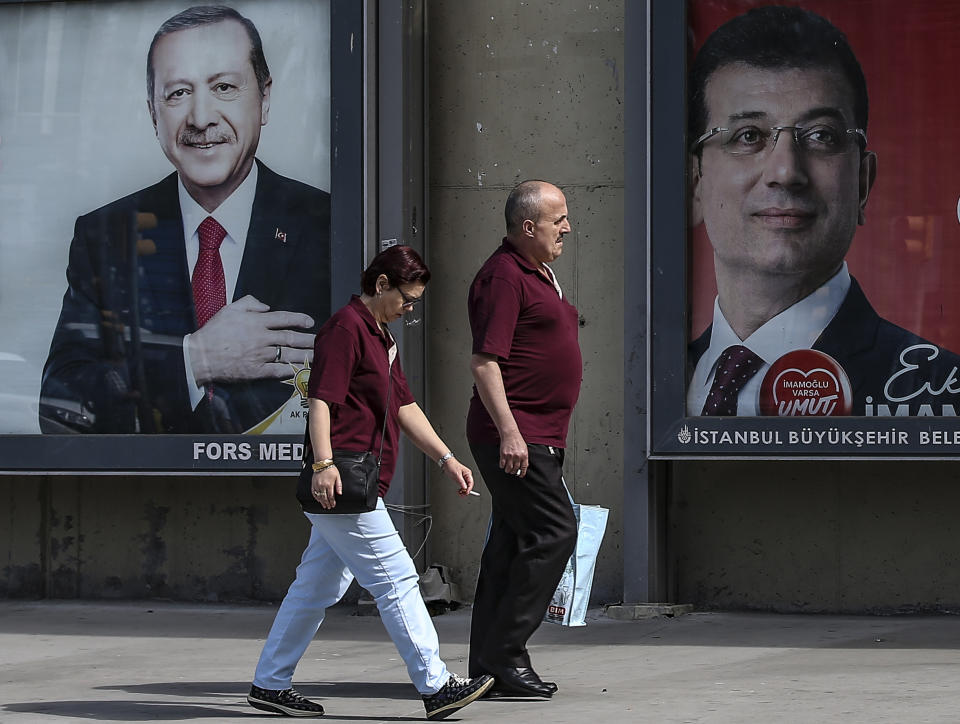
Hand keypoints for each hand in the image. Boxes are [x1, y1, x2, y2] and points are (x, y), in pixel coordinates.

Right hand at [187, 295, 315, 384]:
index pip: (284, 318)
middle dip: (308, 339)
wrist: (200, 356)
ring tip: (317, 356)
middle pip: (291, 338)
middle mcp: (262, 338)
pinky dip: (290, 371)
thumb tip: (266, 307)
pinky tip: (299, 370)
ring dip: (305, 356)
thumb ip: (250, 303)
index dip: (299, 319)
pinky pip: (277, 371)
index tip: (310, 322)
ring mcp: (260, 356)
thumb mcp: (230, 309)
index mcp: (256, 322)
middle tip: (320, 341)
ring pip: (288, 355)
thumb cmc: (214, 331)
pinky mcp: (256, 371)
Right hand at [312, 465, 341, 509]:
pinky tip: (318, 500)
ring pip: (319, 496)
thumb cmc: (330, 469)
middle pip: (324, 498)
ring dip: (321, 502)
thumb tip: (340, 493)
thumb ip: (339, 486)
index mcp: (329, 484)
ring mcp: (317, 485)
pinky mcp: (313, 484)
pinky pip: (313, 493)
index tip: (333, 505)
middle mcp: (322, 486)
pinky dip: (316, 497)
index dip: (332, 502)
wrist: (322, 464)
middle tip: (328, 507)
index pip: (331, 496)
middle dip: (327, 503)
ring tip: (324, 505)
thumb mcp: (338, 477)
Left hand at [441, 459, 474, 495]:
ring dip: (463, 490)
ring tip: (460, 493)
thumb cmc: (452, 466)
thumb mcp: (457, 475)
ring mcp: (463, 477)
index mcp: (468, 473)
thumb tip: (465, 488)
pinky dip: (461, 488)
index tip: (466, 493)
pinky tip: (459, 490)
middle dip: (466, 490)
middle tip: (462, 494)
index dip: (469, 489)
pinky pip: (462, 485)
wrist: (446, 463)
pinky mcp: (460, 478)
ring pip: (465, 486)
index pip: (471, 483)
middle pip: (469, 485)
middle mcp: (467, 475)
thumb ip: (461, 482)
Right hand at [499, 430, 527, 476]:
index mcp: (524, 455)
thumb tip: (524, 466)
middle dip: (514, 472)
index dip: (522, 473)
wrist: (510, 434)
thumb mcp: (525, 449)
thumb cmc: (518, 440)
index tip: (520, 475)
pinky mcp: (503, 454)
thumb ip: (525, 457)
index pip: (524, 468)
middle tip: (512, 471)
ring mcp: (510, 456)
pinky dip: (502, 466)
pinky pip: (502, 464)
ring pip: (508, 469)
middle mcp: (517, 457)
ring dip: (508, 470)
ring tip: (507, 469)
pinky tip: (503, 465)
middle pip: (516, 469)